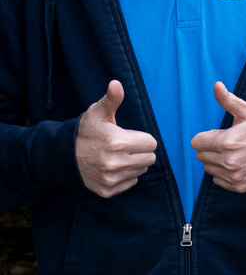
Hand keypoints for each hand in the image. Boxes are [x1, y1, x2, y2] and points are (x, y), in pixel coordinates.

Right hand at [75, 80, 156, 197]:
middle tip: (124, 146)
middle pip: (150, 158)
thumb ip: (112, 99)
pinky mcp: (108, 190)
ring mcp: (111, 179)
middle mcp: (115, 163)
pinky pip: (131, 183)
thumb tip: (116, 83)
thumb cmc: (86, 132)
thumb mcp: (98, 113)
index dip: (141, 138)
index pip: (152, 143)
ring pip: (141, 170)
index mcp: (117, 142)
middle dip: (140, 151)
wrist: (64, 155)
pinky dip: (125, 176)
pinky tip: (112, 168)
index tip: (127, 136)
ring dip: (133, 163)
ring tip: (117, 156)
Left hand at [193, 83, 245, 192]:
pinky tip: (238, 165)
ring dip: (217, 162)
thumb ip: (229, 100)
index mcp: (227, 142)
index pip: (196, 142)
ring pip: (209, 169)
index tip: (221, 134)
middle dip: (211, 148)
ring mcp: (233, 175)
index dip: (207, 136)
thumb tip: (216, 85)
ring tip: (235, 154)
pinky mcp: (238, 185)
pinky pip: (218, 181)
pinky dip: (224, 174)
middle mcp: (228, 161)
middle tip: (229, 144)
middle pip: (201, 156)